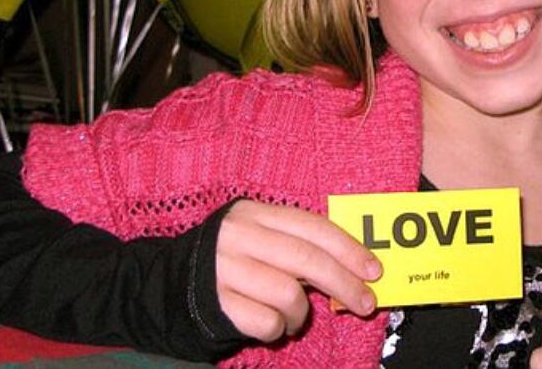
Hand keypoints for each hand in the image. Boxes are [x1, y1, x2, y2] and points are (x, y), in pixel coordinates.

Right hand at [214, 200, 381, 341]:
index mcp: (255, 213)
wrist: (168, 282)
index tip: (374, 270)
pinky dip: (277, 329)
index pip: (313, 227)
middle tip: (365, 303)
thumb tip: (355, 267)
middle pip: (306, 259)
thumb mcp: (260, 237)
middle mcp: (239, 236)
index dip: (348, 249)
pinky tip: (272, 325)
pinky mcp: (215, 304)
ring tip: (295, 318)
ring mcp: (224, 270)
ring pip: (288, 294)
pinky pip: (266, 321)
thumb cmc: (232, 260)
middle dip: (344, 283)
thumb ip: (299, 244)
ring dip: (301, 314)